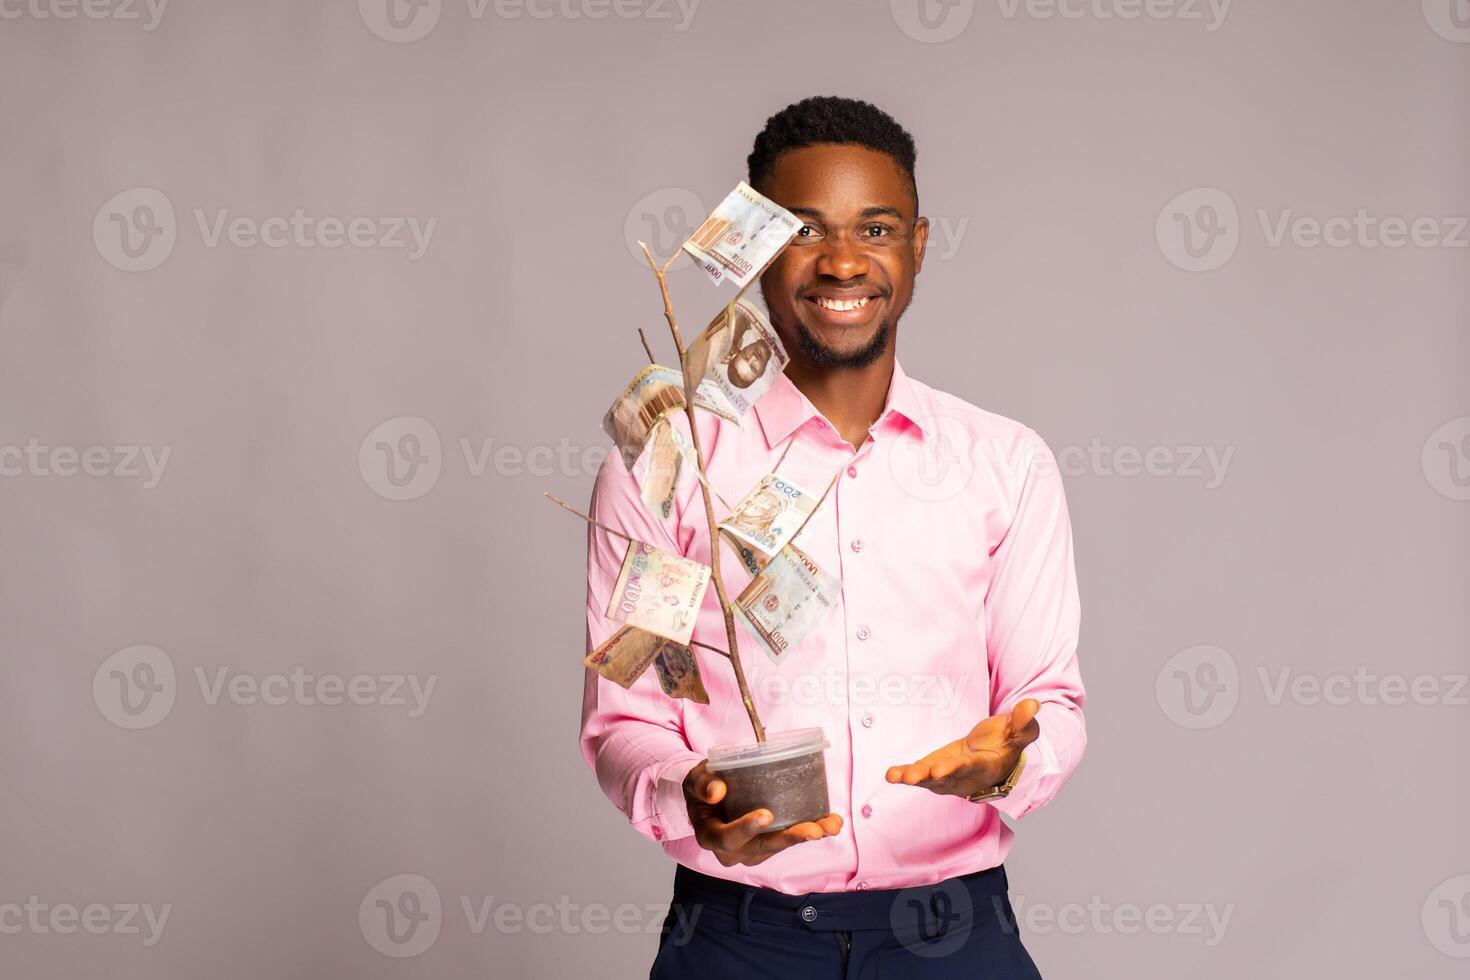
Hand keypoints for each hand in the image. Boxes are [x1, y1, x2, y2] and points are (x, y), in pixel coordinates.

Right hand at [683, 760, 842, 866]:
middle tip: (813, 830)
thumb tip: (717, 790)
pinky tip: (831, 822)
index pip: (727, 838)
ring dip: (807, 836)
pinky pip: (790, 839)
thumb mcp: (696, 778)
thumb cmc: (703, 786)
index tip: (766, 815)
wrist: (710, 795)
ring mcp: (753, 850)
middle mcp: (733, 850)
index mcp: (710, 835)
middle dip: (789, 839)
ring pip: (780, 846)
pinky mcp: (769, 843)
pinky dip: (812, 830)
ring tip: (830, 825)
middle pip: (762, 848)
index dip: (746, 829)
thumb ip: (704, 783)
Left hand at [884, 698, 1040, 798]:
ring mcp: (947, 777)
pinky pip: (918, 775)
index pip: (971, 767)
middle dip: (930, 777)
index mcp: (986, 767)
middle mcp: (965, 777)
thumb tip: (1033, 704)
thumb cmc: (1006, 743)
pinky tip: (891, 774)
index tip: (942, 768)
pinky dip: (904, 775)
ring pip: (929, 780)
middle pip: (946, 779)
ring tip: (898, 776)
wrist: (995, 757)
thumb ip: (1023, 722)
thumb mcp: (1018, 731)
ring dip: (913, 778)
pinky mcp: (933, 770)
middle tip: (914, 776)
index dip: (956, 769)